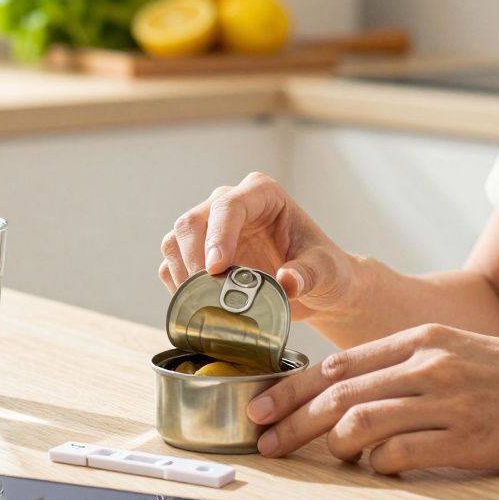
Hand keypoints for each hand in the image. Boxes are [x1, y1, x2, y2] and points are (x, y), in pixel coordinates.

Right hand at [158, 172, 357, 320]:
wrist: (317, 289)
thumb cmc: (324, 269)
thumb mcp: (326, 270)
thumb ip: (308, 273)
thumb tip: (287, 282)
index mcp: (262, 194)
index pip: (229, 205)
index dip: (218, 235)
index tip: (217, 269)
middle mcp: (230, 205)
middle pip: (192, 222)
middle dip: (194, 258)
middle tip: (207, 293)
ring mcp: (211, 229)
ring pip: (175, 241)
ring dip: (182, 274)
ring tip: (203, 302)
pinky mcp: (199, 255)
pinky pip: (172, 265)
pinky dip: (178, 286)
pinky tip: (197, 305)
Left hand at [245, 324, 498, 473]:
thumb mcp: (459, 351)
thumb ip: (407, 365)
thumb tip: (351, 391)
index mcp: (422, 338)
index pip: (337, 363)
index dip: (291, 387)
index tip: (262, 406)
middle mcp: (428, 364)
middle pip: (337, 394)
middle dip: (291, 421)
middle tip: (265, 442)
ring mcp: (447, 402)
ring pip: (359, 423)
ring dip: (332, 448)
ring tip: (327, 460)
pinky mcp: (468, 440)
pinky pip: (399, 455)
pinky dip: (376, 466)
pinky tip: (376, 469)